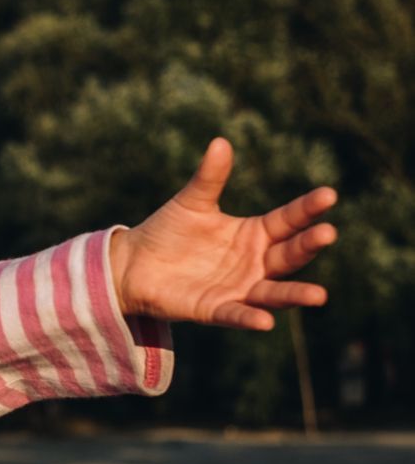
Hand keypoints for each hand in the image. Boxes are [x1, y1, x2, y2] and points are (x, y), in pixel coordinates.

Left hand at [108, 138, 336, 330]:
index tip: (329, 195)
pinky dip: (250, 318)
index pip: (289, 220)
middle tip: (328, 233)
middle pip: (288, 255)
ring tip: (319, 295)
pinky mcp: (215, 309)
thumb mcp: (192, 202)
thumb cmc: (168, 231)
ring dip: (294, 294)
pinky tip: (265, 322)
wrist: (133, 264)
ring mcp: (238, 288)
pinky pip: (236, 314)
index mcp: (255, 233)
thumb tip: (220, 141)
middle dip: (308, 246)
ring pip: (273, 292)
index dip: (308, 209)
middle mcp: (254, 263)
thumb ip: (209, 177)